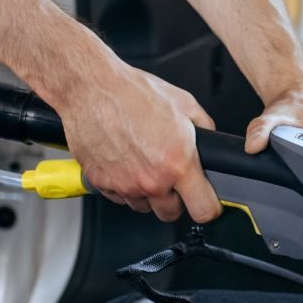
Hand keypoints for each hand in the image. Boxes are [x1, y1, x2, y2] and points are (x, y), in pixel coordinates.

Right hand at [54, 61, 221, 223]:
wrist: (92, 88)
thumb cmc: (132, 92)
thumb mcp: (185, 103)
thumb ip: (205, 128)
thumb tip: (211, 144)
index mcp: (178, 163)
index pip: (204, 210)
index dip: (209, 207)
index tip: (207, 202)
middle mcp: (152, 180)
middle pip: (171, 214)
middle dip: (175, 199)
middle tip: (171, 177)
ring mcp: (125, 184)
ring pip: (144, 206)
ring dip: (148, 192)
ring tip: (144, 163)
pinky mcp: (102, 183)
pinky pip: (119, 196)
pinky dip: (124, 185)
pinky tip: (125, 161)